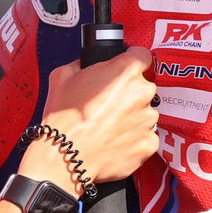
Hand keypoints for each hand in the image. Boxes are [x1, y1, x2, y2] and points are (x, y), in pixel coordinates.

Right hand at [30, 48, 158, 188]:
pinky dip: (134, 140)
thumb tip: (85, 64)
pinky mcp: (149, 143)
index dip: (132, 62)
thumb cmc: (64, 119)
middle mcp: (142, 93)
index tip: (125, 71)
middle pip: (143, 87)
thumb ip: (81, 64)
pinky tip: (115, 142)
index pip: (142, 56)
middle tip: (109, 106)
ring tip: (109, 127)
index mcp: (125, 71)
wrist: (66, 156)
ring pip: (145, 113)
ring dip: (132, 118)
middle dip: (129, 94)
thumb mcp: (62, 76)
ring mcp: (148, 120)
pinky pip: (146, 137)